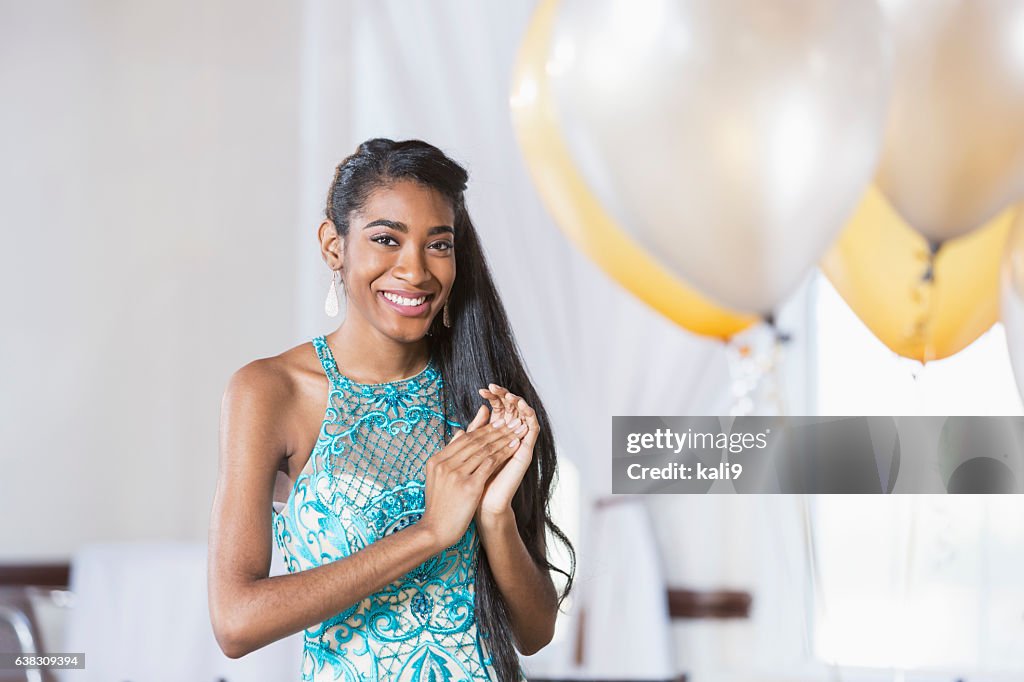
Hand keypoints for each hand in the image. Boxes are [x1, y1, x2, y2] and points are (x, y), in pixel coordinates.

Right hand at [419, 414, 525, 549]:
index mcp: (436, 460)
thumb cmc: (440, 506)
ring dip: (503, 438)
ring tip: (517, 430)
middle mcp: (445, 464)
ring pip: (484, 450)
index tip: (498, 422)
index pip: (464, 439)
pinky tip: (514, 447)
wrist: (435, 530)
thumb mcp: (438, 476)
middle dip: (497, 429)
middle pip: (475, 441)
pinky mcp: (469, 486)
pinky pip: (490, 464)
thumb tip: (460, 431)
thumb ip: (450, 453)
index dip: (483, 429)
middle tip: (512, 421)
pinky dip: (504, 453)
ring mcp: (456, 475)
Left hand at [470, 384, 539, 522]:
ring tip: (509, 394)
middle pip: (513, 411)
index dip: (494, 398)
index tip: (482, 389)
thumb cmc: (474, 481)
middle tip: (495, 386)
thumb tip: (472, 415)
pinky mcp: (526, 452)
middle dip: (505, 397)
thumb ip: (473, 434)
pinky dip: (529, 416)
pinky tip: (522, 406)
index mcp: (497, 438)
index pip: (499, 411)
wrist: (482, 504)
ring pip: (524, 417)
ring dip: (519, 403)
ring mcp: (520, 445)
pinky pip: (533, 430)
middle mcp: (510, 440)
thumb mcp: (471, 452)